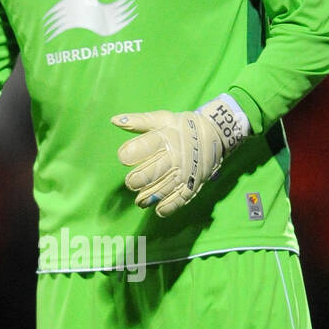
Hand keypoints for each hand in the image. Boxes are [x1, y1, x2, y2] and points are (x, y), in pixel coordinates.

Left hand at [112, 99, 243, 217]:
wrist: (214, 134)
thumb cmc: (181, 127)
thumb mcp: (162, 119)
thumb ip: (138, 122)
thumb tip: (114, 121)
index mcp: (165, 138)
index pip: (142, 148)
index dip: (128, 154)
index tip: (124, 157)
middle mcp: (175, 156)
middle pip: (148, 174)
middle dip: (135, 181)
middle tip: (131, 182)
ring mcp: (185, 173)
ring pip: (161, 190)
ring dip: (146, 198)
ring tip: (140, 200)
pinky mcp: (193, 185)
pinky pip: (179, 200)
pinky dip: (167, 207)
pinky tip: (158, 209)